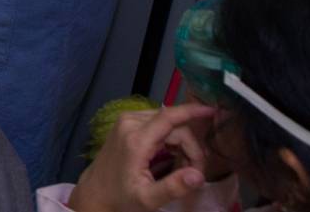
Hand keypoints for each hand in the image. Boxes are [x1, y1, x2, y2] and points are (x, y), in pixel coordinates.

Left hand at [67, 103, 215, 211]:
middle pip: (173, 124)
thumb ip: (173, 187)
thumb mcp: (148, 199)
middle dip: (190, 147)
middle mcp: (130, 123)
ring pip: (167, 123)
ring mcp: (127, 121)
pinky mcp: (127, 123)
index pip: (169, 117)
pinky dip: (170, 139)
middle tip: (195, 173)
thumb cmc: (121, 198)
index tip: (212, 111)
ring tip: (183, 169)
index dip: (192, 111)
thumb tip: (198, 175)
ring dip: (181, 143)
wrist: (96, 193)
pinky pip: (158, 124)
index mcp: (136, 139)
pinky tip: (172, 158)